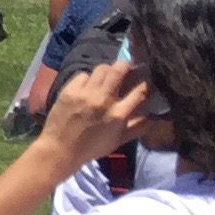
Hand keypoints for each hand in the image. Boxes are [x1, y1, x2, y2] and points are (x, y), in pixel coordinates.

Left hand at [41, 57, 157, 171]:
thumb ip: (137, 128)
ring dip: (108, 70)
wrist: (60, 148)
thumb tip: (154, 117)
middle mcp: (103, 100)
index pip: (140, 91)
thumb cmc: (91, 147)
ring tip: (108, 76)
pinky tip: (88, 86)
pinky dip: (88, 78)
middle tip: (127, 68)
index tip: (145, 81)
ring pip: (102, 68)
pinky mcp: (69, 90)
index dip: (146, 83)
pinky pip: (83, 75)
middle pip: (119, 70)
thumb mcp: (118, 141)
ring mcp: (85, 93)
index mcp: (118, 114)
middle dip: (126, 65)